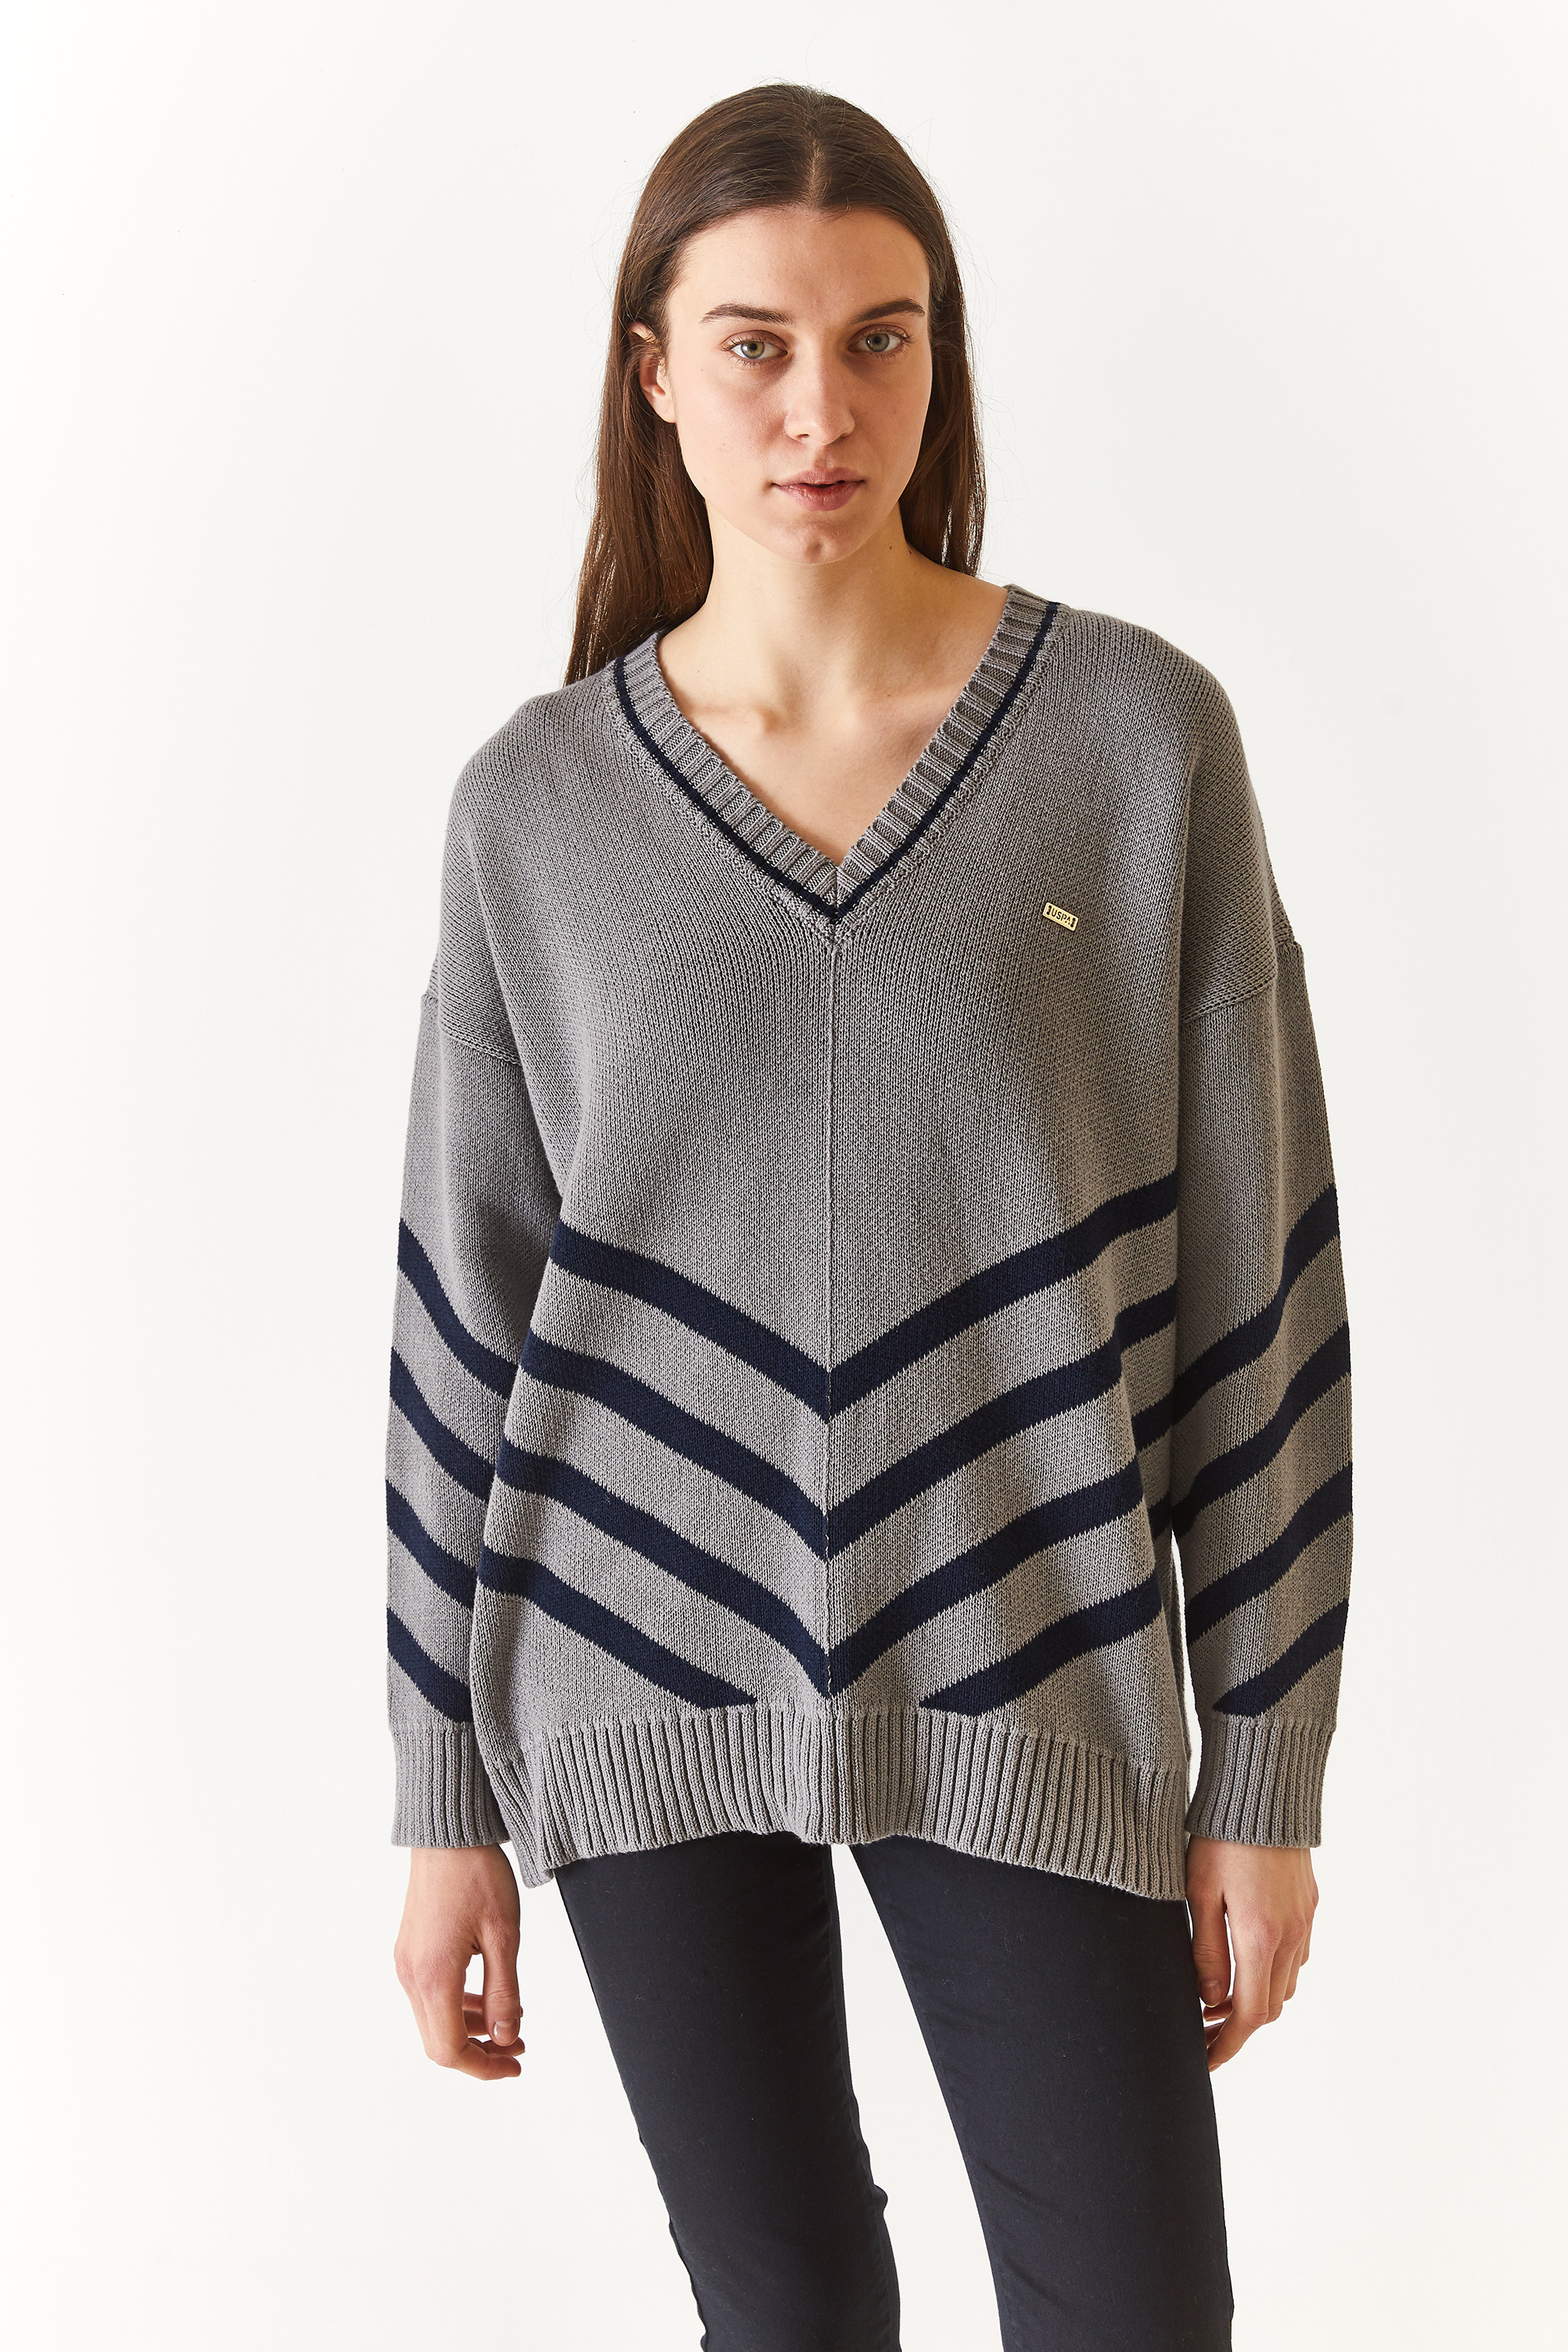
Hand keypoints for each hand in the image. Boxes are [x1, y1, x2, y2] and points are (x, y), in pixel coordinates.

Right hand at [393, 1844, 523, 2079]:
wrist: (447, 1834)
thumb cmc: (477, 1876)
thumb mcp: (503, 1936)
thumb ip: (504, 1993)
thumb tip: (507, 2039)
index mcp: (434, 1978)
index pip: (450, 2050)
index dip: (484, 2068)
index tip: (516, 2064)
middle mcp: (412, 1976)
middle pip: (438, 2043)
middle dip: (479, 2054)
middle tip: (518, 2049)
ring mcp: (407, 1963)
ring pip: (434, 2020)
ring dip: (471, 2031)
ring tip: (511, 2026)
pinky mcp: (410, 1950)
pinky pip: (431, 1996)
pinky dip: (458, 2007)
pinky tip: (487, 1999)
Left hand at [1185, 1837, 1317, 2071]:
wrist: (1263, 1790)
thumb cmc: (1221, 1836)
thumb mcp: (1199, 1893)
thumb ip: (1207, 1951)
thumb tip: (1211, 2000)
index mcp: (1260, 1937)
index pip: (1248, 2015)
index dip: (1226, 2044)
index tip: (1205, 2059)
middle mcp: (1290, 1936)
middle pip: (1270, 2007)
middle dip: (1237, 2028)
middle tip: (1203, 2032)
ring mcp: (1304, 1921)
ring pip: (1285, 1984)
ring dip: (1255, 2001)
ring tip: (1217, 1999)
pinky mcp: (1308, 1905)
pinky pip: (1295, 1956)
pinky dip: (1271, 1973)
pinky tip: (1246, 1962)